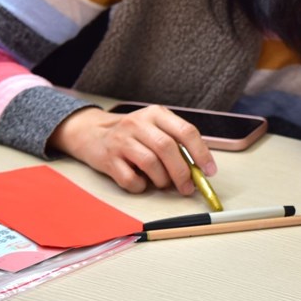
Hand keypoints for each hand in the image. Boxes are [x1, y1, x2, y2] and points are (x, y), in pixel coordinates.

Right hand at [48, 105, 216, 193]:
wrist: (90, 132)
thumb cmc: (131, 133)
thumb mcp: (155, 127)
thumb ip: (176, 142)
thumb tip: (199, 168)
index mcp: (156, 114)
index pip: (186, 131)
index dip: (201, 153)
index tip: (209, 170)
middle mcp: (138, 124)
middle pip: (168, 148)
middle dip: (182, 172)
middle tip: (188, 186)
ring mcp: (121, 141)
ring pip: (150, 163)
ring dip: (162, 180)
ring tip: (164, 184)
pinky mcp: (107, 159)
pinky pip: (130, 179)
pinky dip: (140, 186)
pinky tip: (142, 182)